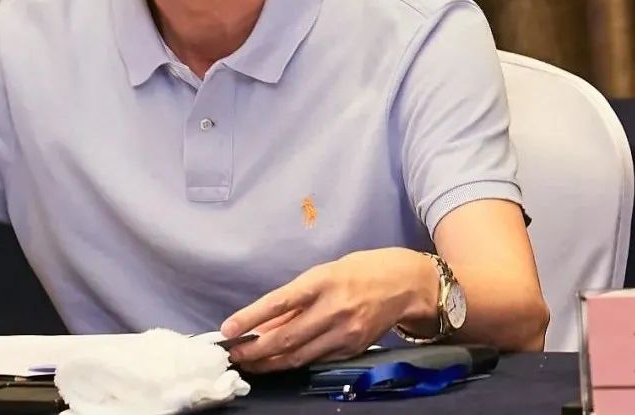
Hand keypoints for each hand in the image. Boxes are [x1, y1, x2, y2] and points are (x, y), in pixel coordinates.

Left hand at [220, 248, 437, 372]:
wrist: (407, 284)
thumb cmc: (359, 270)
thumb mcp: (323, 273)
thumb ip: (296, 299)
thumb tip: (264, 323)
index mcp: (322, 281)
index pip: (278, 303)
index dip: (250, 318)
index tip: (227, 330)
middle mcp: (334, 308)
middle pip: (287, 337)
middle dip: (255, 350)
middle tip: (233, 355)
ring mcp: (345, 332)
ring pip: (300, 355)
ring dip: (270, 362)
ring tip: (249, 364)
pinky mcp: (354, 348)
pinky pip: (317, 359)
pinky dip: (294, 362)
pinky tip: (278, 363)